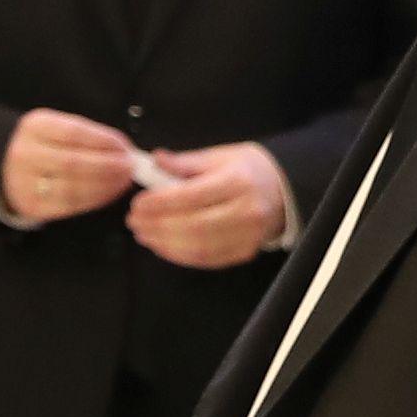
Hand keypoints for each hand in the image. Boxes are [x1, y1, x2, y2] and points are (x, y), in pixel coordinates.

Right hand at [0, 107, 143, 228]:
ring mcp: (26, 183)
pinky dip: (95, 200)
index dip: (104, 141)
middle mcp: (26, 154)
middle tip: (130, 167)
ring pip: (73, 187)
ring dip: (105, 186)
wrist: (4, 168)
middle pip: (74, 163)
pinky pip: (70, 205)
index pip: (74, 133)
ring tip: (124, 181)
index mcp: (34, 127)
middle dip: (108, 166)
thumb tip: (123, 149)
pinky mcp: (33, 206)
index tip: (125, 147)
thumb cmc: (42, 146)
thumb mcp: (55, 129)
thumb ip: (86, 136)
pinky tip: (109, 193)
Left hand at [124, 143, 290, 271]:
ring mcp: (247, 235)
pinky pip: (207, 260)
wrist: (282, 189)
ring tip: (144, 234)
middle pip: (193, 226)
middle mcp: (245, 210)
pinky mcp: (244, 252)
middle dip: (158, 226)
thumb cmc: (245, 170)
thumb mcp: (218, 157)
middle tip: (134, 222)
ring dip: (165, 244)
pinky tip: (163, 246)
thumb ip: (184, 162)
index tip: (138, 203)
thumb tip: (154, 161)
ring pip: (199, 247)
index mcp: (236, 181)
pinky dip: (180, 255)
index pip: (191, 196)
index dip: (160, 203)